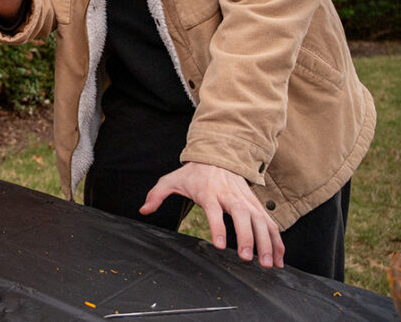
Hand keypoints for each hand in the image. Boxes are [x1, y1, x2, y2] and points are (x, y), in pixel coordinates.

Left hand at [141, 162, 285, 268]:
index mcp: (209, 192)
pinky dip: (277, 241)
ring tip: (267, 264)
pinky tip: (278, 258)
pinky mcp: (256, 205)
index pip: (214, 211)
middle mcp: (231, 196)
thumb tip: (143, 209)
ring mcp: (247, 201)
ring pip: (260, 221)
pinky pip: (270, 224)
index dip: (217, 226)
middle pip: (242, 217)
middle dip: (247, 238)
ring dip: (267, 243)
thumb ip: (157, 194)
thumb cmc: (194, 173)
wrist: (218, 158)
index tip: (219, 244)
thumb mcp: (172, 180)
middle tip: (246, 258)